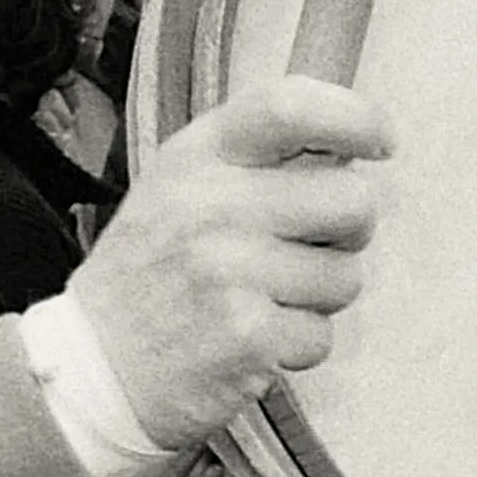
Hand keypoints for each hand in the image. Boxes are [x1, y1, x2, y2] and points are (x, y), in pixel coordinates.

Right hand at [63, 75, 388, 447]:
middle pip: (351, 199)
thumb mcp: (178, 187)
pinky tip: (251, 342)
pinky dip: (297, 346)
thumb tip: (348, 149)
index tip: (381, 141)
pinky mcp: (247, 337)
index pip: (290, 106)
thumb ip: (253, 160)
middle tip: (303, 250)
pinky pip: (322, 335)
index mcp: (197, 156)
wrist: (95, 370)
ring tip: (260, 301)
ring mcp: (229, 272)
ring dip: (317, 297)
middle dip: (347, 232)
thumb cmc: (151, 275)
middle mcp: (211, 205)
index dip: (354, 117)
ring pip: (346, 276)